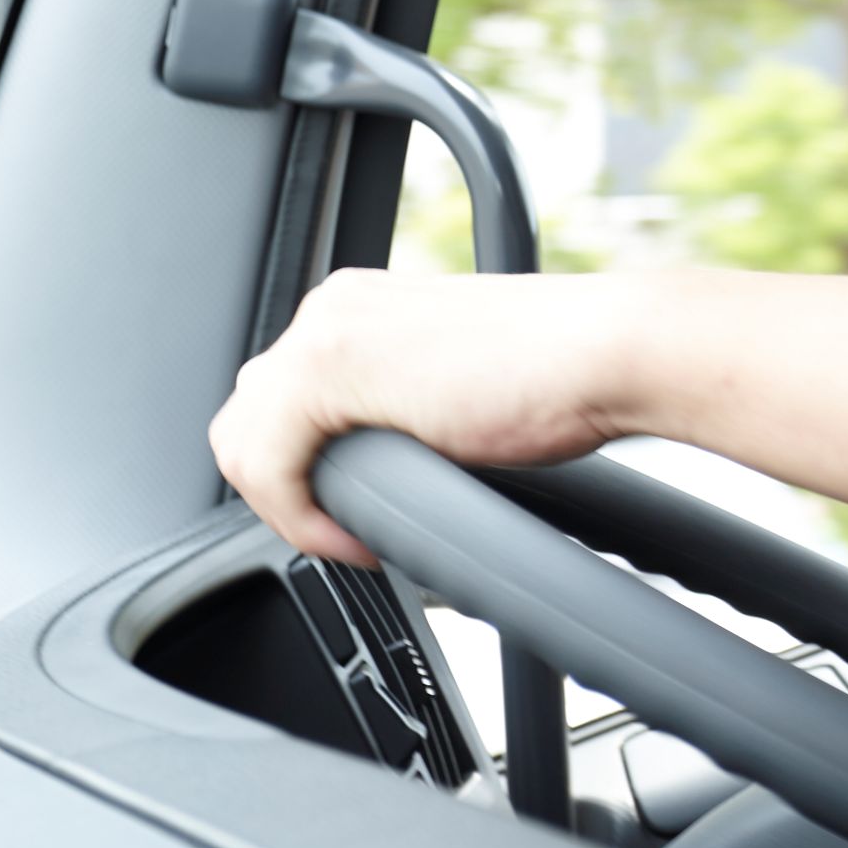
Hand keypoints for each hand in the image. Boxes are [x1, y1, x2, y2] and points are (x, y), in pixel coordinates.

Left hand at [209, 268, 634, 566]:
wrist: (606, 352)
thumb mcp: (455, 391)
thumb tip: (377, 477)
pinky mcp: (329, 369)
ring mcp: (325, 332)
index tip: (356, 516)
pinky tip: (355, 539)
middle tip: (346, 532)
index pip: (278, 399)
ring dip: (289, 508)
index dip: (302, 473)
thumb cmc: (565, 376)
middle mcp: (330, 309)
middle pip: (245, 417)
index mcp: (358, 308)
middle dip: (284, 490)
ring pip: (241, 442)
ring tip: (349, 539)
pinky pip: (266, 465)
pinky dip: (301, 519)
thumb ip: (400, 414)